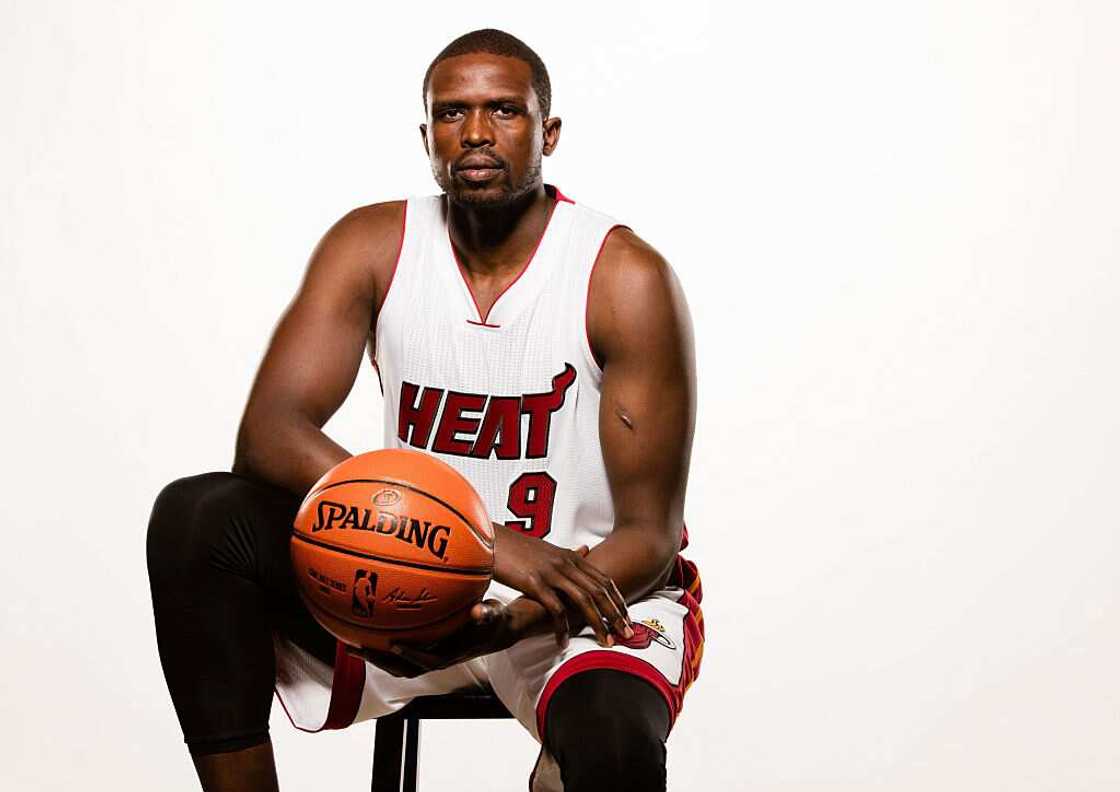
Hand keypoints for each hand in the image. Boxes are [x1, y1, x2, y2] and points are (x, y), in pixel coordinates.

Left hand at [345, 598, 523, 677]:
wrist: (493, 630)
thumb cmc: (492, 621)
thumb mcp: (493, 616)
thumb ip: (487, 615)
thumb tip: (479, 612)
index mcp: (450, 656)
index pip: (427, 660)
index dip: (410, 654)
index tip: (394, 644)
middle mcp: (434, 659)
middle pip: (401, 668)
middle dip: (378, 660)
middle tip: (355, 648)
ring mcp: (426, 655)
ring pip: (394, 663)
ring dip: (372, 656)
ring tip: (349, 643)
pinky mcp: (421, 648)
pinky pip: (396, 650)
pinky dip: (380, 643)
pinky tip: (365, 626)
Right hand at [493, 526, 632, 647]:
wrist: (491, 539)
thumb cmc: (518, 547)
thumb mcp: (549, 548)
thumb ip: (569, 554)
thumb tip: (586, 550)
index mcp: (570, 556)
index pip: (604, 580)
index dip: (618, 600)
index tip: (627, 618)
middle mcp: (565, 563)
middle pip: (599, 591)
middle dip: (615, 614)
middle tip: (627, 634)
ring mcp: (551, 572)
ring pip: (584, 600)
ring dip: (597, 622)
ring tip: (605, 641)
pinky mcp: (534, 583)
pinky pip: (555, 608)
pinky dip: (562, 626)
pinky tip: (563, 640)